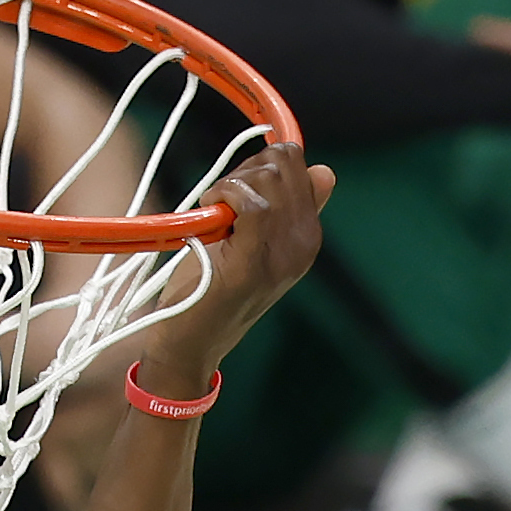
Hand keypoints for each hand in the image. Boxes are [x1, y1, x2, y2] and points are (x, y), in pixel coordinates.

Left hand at [141, 148, 332, 397]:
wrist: (188, 346)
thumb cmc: (208, 289)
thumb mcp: (251, 241)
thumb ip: (281, 208)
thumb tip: (323, 170)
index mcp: (307, 235)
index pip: (302, 166)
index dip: (260, 165)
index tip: (233, 191)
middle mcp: (305, 243)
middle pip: (285, 164)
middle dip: (245, 169)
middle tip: (220, 201)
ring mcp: (284, 255)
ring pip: (268, 178)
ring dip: (230, 183)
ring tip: (213, 212)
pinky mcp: (255, 264)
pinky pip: (252, 203)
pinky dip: (224, 194)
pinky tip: (210, 211)